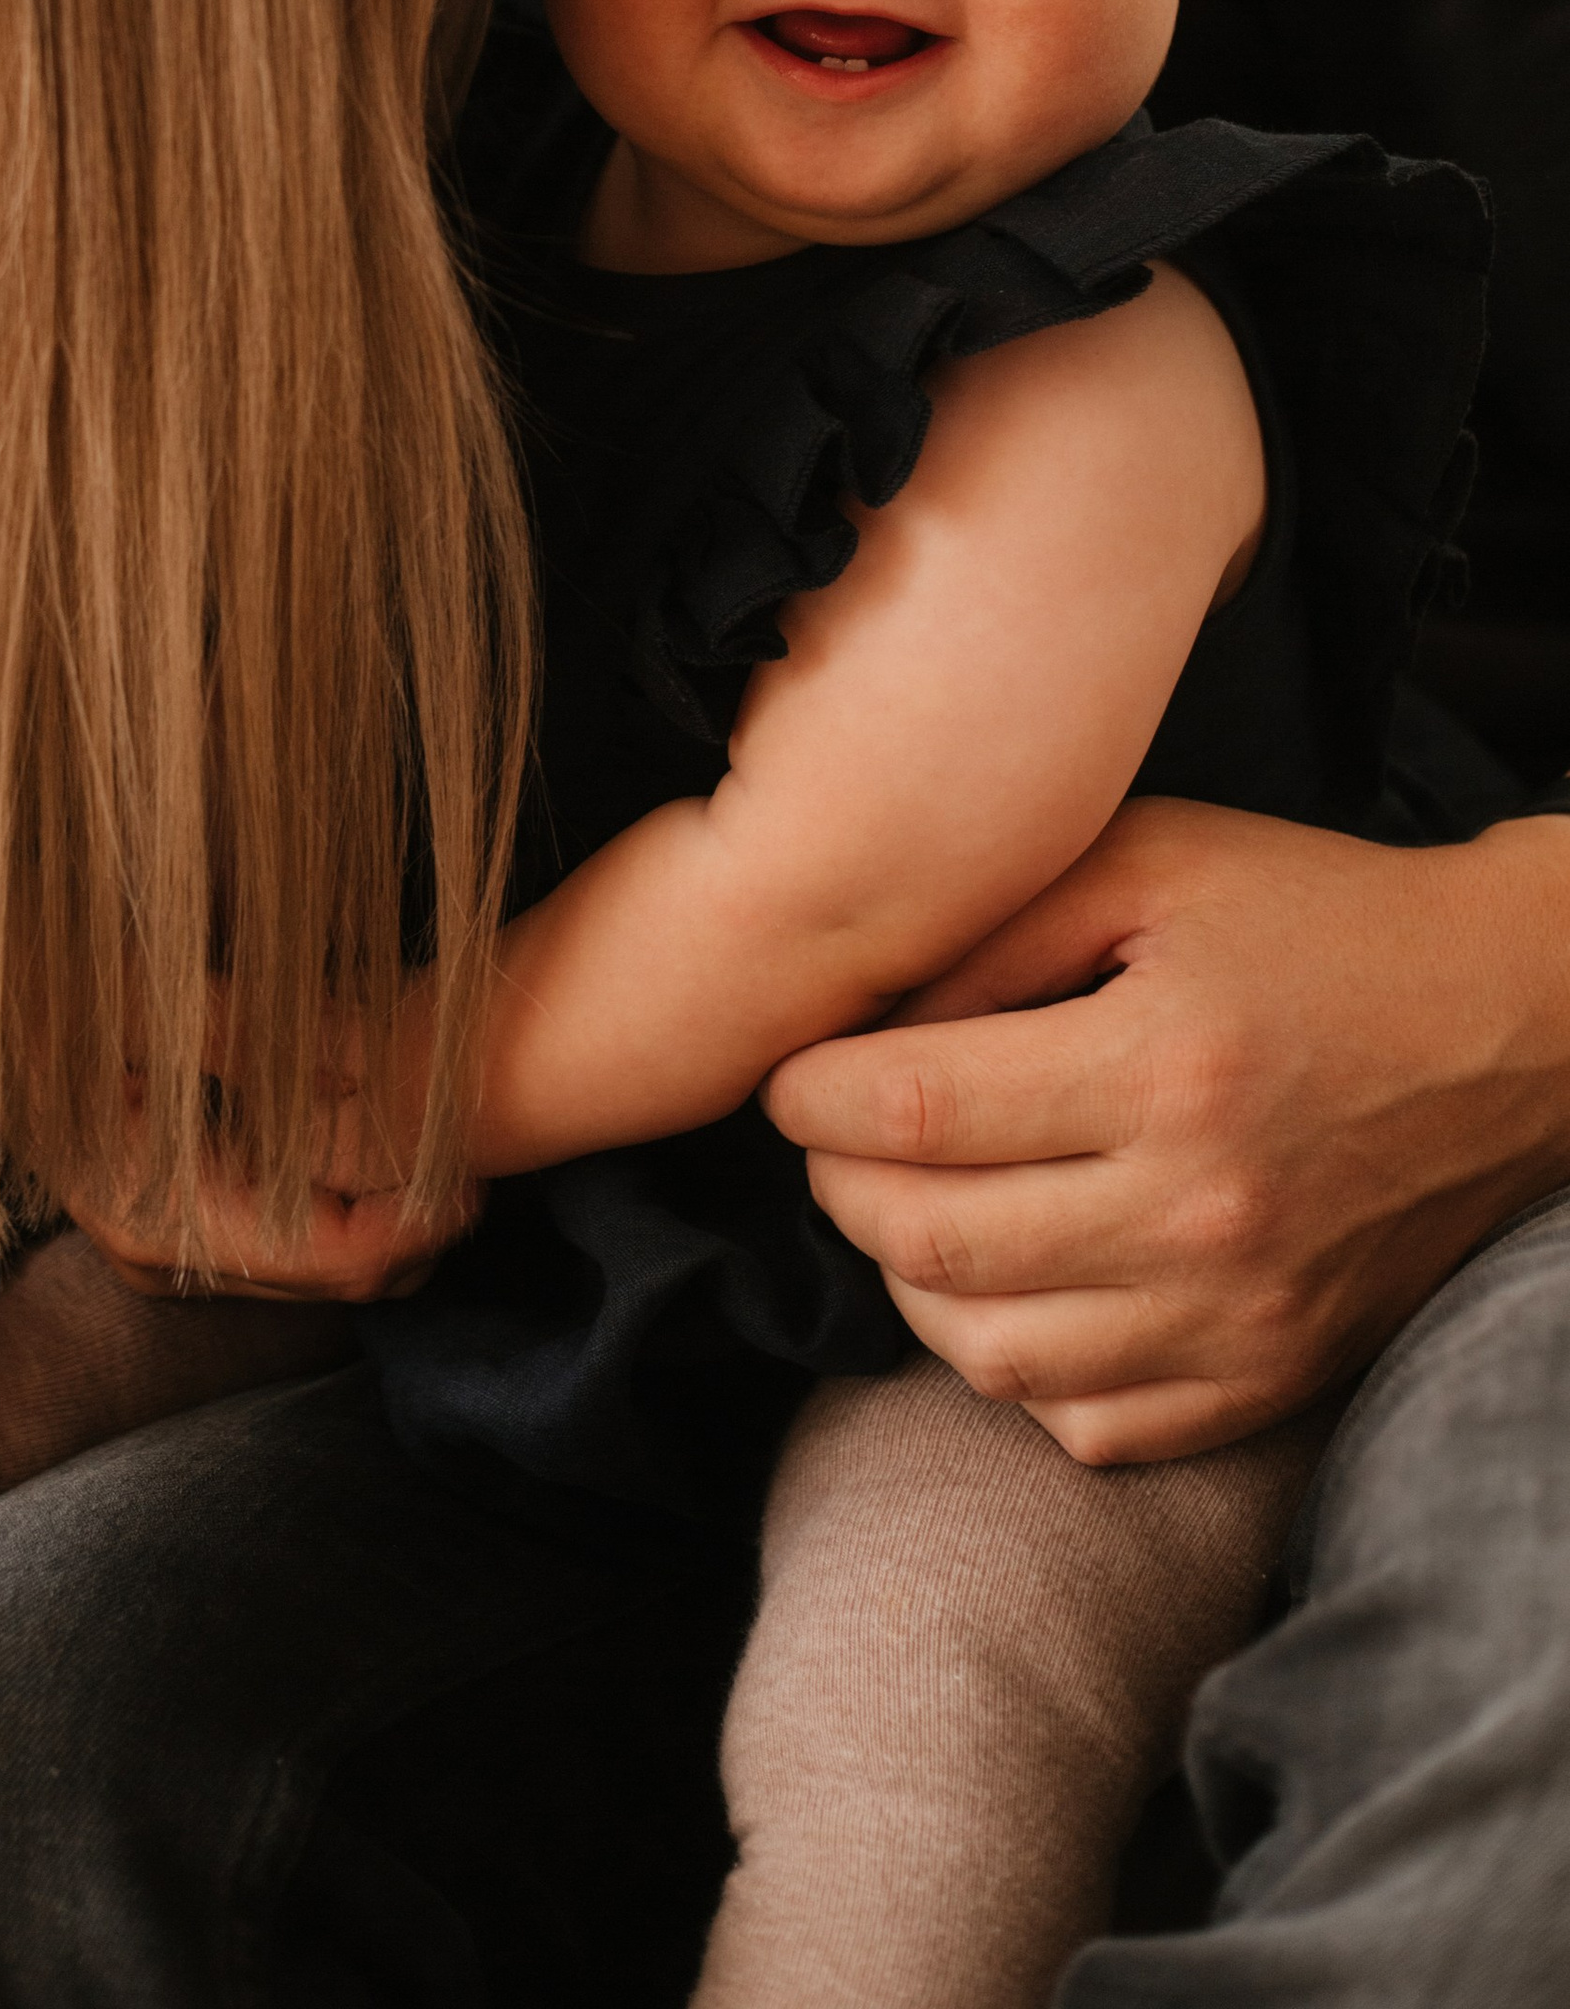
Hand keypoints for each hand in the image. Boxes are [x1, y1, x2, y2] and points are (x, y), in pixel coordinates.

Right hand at [62, 978, 466, 1304]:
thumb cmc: (58, 996)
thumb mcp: (150, 1005)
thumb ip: (242, 1033)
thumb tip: (353, 1040)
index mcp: (165, 1212)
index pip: (330, 1258)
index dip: (412, 1222)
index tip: (469, 1173)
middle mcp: (166, 1251)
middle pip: (334, 1282)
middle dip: (416, 1232)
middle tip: (477, 1165)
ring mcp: (164, 1247)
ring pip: (315, 1274)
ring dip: (386, 1225)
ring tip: (436, 1157)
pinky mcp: (171, 1228)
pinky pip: (281, 1248)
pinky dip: (338, 1212)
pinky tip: (366, 1153)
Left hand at [763, 799, 1569, 1461]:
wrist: (1512, 1029)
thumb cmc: (1315, 921)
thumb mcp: (1150, 860)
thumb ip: (994, 930)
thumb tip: (864, 1020)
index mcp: (1163, 1067)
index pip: (914, 1112)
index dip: (811, 1098)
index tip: (790, 1077)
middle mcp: (1200, 1211)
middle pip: (932, 1243)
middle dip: (837, 1187)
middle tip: (828, 1138)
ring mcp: (1238, 1317)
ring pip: (990, 1357)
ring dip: (908, 1285)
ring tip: (905, 1208)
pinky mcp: (1270, 1382)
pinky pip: (1087, 1426)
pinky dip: (1013, 1369)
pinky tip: (1008, 1286)